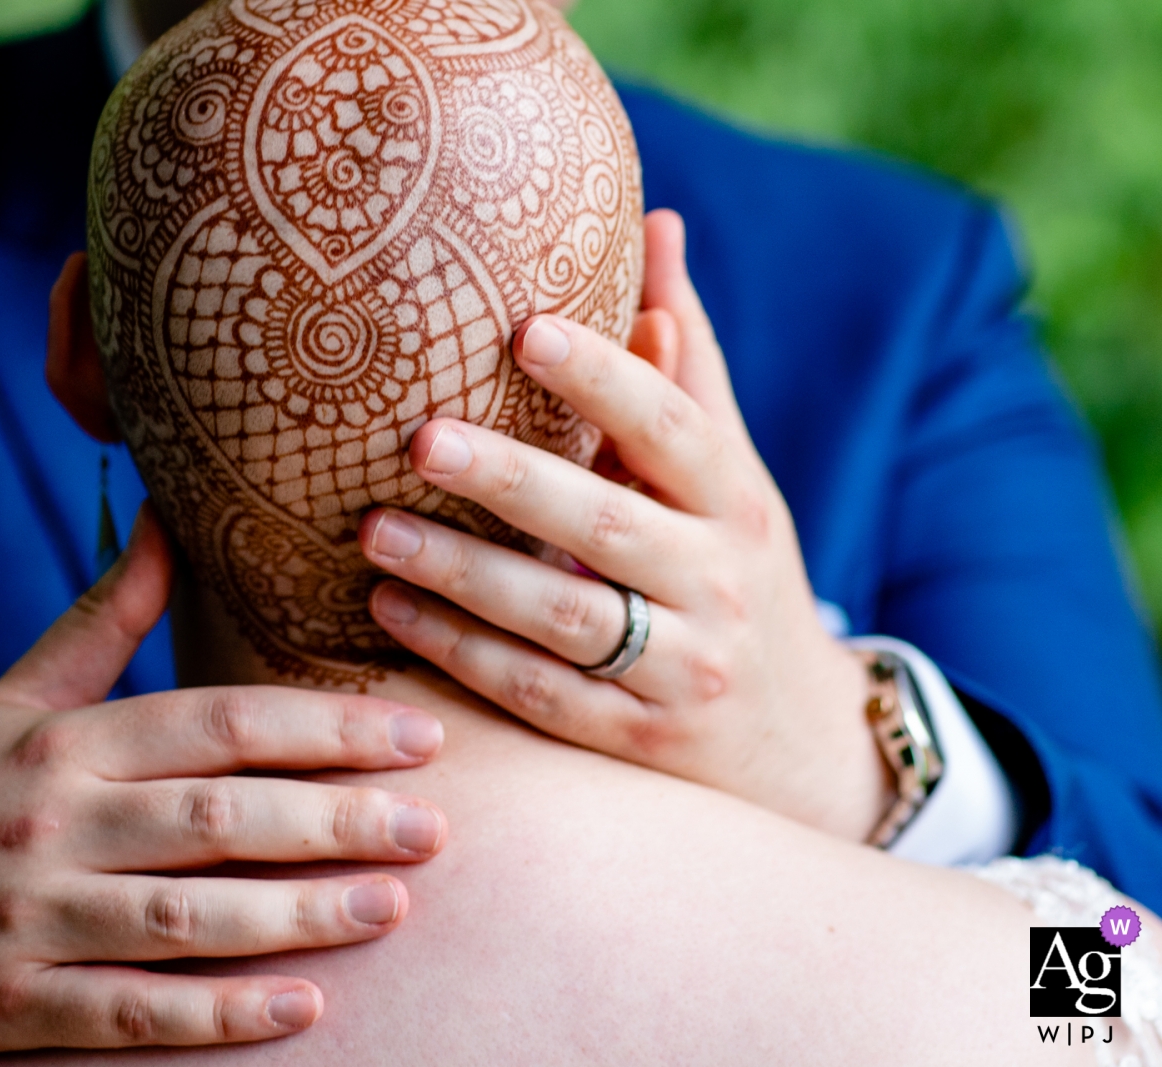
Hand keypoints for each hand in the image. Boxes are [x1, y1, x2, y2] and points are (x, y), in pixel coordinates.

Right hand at [0, 506, 447, 1065]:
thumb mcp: (6, 696)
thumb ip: (100, 620)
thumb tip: (165, 520)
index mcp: (62, 740)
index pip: (217, 722)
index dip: (325, 729)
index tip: (417, 735)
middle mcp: (50, 822)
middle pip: (220, 816)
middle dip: (339, 820)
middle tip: (436, 825)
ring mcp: (29, 917)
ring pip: (189, 918)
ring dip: (299, 914)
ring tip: (392, 905)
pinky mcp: (10, 1005)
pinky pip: (132, 1013)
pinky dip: (219, 1015)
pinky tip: (303, 1007)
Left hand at [360, 209, 890, 840]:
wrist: (797, 744)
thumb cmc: (735, 569)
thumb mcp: (730, 472)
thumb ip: (686, 359)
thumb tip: (657, 223)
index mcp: (735, 500)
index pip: (674, 427)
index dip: (605, 378)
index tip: (525, 328)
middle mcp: (717, 583)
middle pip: (607, 525)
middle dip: (513, 482)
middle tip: (419, 441)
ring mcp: (681, 670)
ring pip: (562, 618)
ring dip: (463, 576)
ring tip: (372, 533)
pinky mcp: (636, 741)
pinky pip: (539, 694)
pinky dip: (463, 654)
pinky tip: (390, 610)